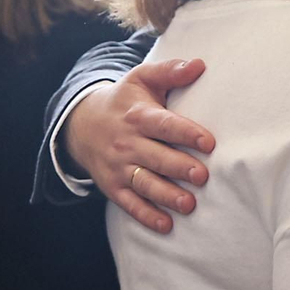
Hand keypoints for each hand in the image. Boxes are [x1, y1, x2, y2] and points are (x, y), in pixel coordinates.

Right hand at [64, 58, 214, 233]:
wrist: (81, 123)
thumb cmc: (125, 100)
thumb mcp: (142, 78)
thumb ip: (170, 71)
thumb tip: (200, 64)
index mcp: (138, 116)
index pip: (164, 125)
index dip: (186, 133)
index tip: (208, 142)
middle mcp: (127, 143)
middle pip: (156, 157)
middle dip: (179, 167)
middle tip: (202, 176)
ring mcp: (118, 166)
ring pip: (144, 183)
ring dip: (166, 195)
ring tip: (189, 204)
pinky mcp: (113, 186)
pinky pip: (129, 203)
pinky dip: (146, 215)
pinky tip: (166, 225)